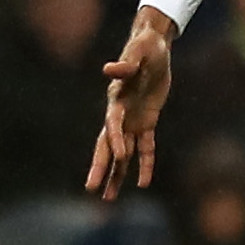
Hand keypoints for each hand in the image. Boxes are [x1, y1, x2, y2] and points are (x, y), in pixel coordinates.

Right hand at [89, 6, 178, 201]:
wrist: (153, 46)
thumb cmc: (145, 47)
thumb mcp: (138, 53)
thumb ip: (125, 64)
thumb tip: (107, 69)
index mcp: (117, 100)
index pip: (113, 124)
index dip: (115, 139)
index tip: (120, 155)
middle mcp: (121, 114)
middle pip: (108, 146)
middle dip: (101, 167)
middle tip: (91, 189)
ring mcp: (133, 120)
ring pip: (123, 154)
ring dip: (117, 174)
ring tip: (108, 198)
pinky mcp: (147, 122)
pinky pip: (146, 148)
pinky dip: (145, 164)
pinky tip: (142, 183)